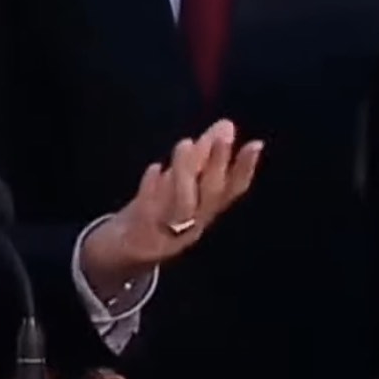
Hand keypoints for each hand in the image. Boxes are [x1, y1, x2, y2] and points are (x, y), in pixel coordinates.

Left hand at [80, 120, 261, 292]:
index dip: (245, 169)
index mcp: (204, 212)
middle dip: (217, 165)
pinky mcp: (141, 237)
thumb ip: (203, 157)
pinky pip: (147, 211)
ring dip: (185, 173)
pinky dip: (151, 188)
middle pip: (209, 196)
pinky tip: (154, 168)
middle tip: (222, 135)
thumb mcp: (182, 186)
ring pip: (182, 204)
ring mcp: (167, 232)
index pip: (232, 191)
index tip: (256, 144)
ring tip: (186, 143)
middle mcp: (192, 224)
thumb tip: (226, 124)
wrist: (122, 254)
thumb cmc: (158, 212)